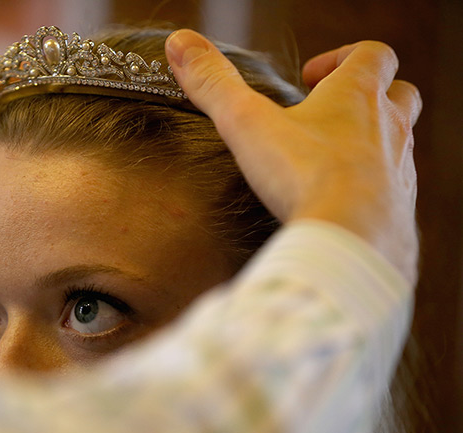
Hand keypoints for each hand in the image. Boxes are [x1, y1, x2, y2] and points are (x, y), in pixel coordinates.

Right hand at [165, 31, 420, 282]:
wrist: (351, 240)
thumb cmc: (304, 176)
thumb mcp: (247, 123)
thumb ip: (214, 83)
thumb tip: (180, 44)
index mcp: (357, 96)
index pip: (371, 55)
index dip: (341, 57)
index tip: (309, 77)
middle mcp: (389, 127)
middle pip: (400, 94)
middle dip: (371, 95)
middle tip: (330, 111)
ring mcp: (400, 170)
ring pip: (400, 142)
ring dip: (372, 141)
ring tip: (331, 158)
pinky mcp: (400, 209)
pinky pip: (395, 188)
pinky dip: (373, 187)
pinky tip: (343, 203)